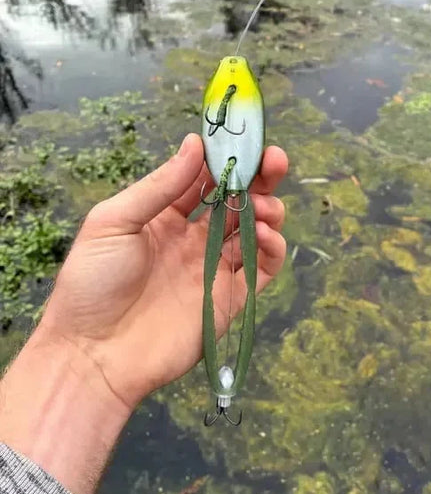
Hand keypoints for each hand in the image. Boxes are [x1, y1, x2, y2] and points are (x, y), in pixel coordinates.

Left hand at [40, 133, 287, 410]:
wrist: (95, 354)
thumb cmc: (93, 283)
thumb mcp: (114, 221)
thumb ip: (159, 185)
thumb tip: (194, 143)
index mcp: (164, 218)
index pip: (203, 180)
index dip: (224, 159)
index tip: (242, 139)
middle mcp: (193, 239)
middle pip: (236, 201)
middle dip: (257, 177)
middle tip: (274, 160)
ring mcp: (214, 268)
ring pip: (254, 231)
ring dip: (267, 209)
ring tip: (266, 203)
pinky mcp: (230, 299)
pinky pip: (262, 269)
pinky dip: (273, 248)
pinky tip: (266, 233)